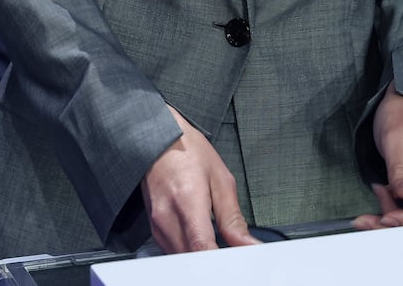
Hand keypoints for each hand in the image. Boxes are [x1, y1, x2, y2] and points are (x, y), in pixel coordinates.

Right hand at [140, 105, 255, 253]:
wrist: (156, 139)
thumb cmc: (187, 152)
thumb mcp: (220, 179)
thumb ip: (233, 218)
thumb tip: (248, 245)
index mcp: (187, 203)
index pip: (203, 249)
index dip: (221, 263)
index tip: (237, 262)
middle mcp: (167, 219)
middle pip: (191, 261)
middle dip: (215, 263)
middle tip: (234, 256)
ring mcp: (157, 226)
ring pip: (182, 259)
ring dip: (202, 259)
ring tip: (221, 248)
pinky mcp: (154, 229)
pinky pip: (174, 251)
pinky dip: (191, 252)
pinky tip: (204, 242)